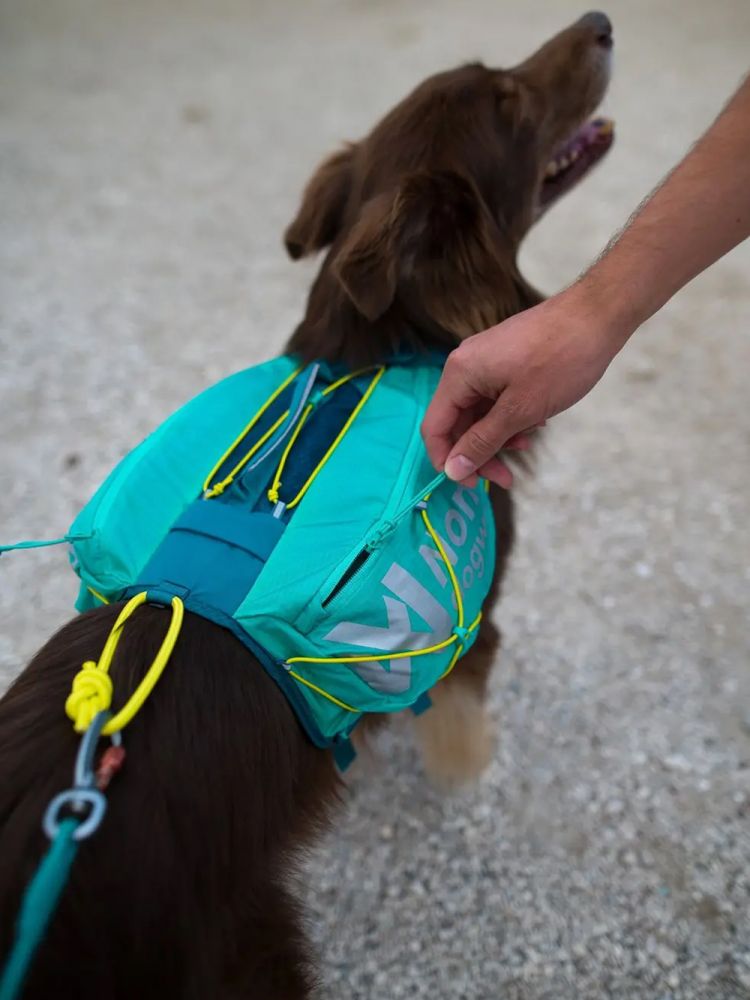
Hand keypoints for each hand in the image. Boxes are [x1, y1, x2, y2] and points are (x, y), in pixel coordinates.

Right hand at [421, 289, 624, 486]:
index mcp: (459, 374)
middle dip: (479, 452)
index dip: (447, 460)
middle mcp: (465, 365)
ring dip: (498, 436)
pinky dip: (510, 417)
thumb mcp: (520, 410)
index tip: (472, 484)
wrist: (597, 315)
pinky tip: (536, 422)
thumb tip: (451, 470)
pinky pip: (496, 398)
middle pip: (457, 422)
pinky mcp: (506, 359)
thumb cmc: (559, 361)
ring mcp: (486, 360)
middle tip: (506, 478)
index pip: (434, 427)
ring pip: (479, 412)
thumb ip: (482, 441)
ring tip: (527, 445)